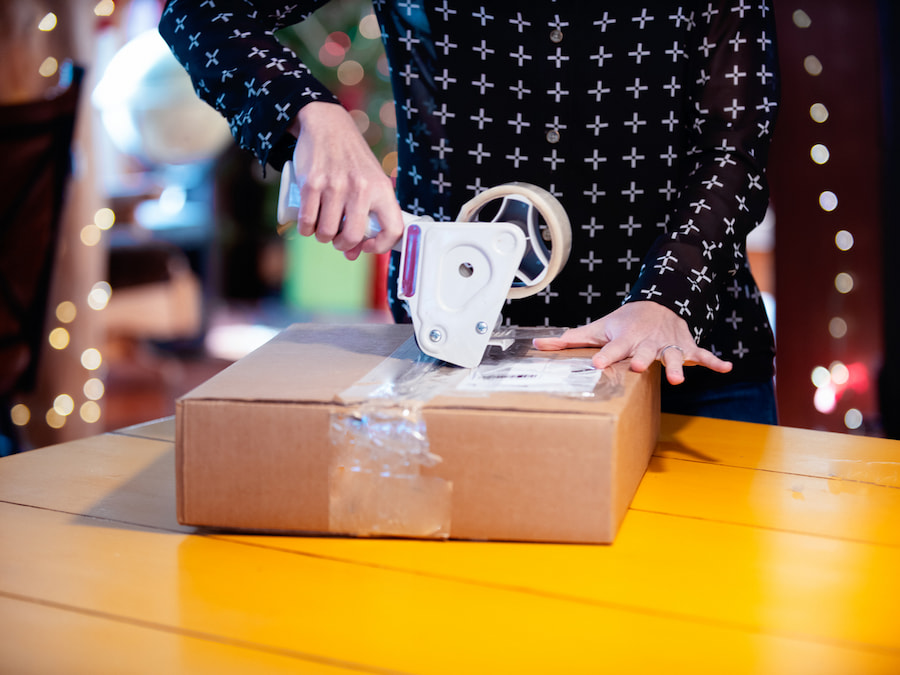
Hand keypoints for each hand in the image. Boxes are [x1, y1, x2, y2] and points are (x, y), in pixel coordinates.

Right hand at [289, 102, 402, 258]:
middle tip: (338, 239)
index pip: (393, 229)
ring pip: (327, 232)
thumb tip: (353, 254)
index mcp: (382, 189)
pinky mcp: (312, 183)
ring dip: (322, 236)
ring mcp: (336, 185)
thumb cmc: (352, 161)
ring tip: (322, 226)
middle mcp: (361, 188)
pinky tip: (308, 224)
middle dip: (343, 244)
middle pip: (353, 236)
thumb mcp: (370, 183)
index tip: (366, 246)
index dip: (380, 246)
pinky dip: (306, 229)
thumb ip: (367, 216)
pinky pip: (307, 222)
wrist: (328, 126)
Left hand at [532, 301, 732, 384]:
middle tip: (636, 367)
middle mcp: (647, 342)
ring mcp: (668, 344)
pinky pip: (703, 354)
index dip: (604, 356)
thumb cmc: (622, 324)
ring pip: (673, 355)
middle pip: (645, 352)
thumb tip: (537, 344)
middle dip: (642, 359)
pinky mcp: (686, 347)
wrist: (657, 305)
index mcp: (625, 339)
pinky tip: (727, 368)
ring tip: (678, 379)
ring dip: (676, 365)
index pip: (612, 348)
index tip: (595, 364)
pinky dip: (714, 361)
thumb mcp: (597, 329)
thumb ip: (569, 340)